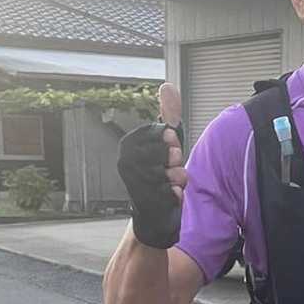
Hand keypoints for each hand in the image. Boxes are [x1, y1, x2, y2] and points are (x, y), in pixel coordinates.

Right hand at [117, 84, 186, 248]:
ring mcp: (133, 180)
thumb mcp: (167, 144)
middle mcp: (126, 160)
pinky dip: (176, 196)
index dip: (173, 144)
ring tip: (167, 185)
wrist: (152, 218)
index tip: (167, 153)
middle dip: (177, 163)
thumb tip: (167, 86)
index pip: (166, 132)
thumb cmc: (160, 177)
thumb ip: (169, 115)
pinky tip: (166, 198)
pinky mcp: (143, 200)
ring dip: (177, 180)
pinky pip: (174, 191)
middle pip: (171, 151)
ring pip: (174, 172)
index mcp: (129, 144)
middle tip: (168, 171)